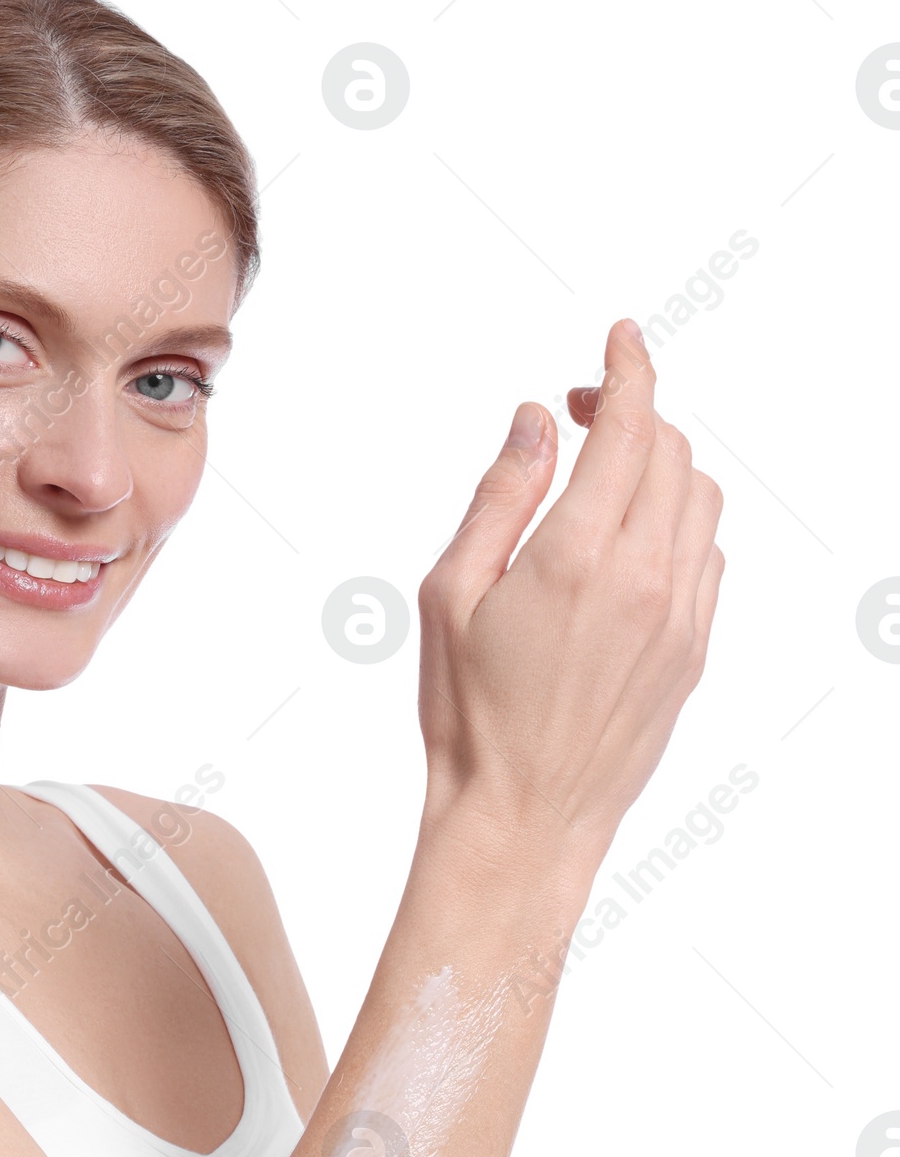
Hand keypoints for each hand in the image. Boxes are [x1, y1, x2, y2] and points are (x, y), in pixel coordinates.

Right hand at [417, 318, 724, 866]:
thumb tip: (534, 423)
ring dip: (661, 465)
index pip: (628, 427)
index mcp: (575, 558)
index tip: (618, 339)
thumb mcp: (449, 596)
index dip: (627, 368)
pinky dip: (677, 522)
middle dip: (632, 412)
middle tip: (580, 413)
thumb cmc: (469, 718)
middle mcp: (643, 579)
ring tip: (606, 477)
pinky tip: (630, 540)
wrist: (522, 818)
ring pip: (699, 499)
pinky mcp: (693, 651)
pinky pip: (707, 555)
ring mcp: (679, 616)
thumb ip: (499, 498)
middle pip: (669, 452)